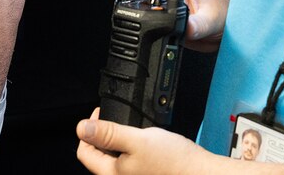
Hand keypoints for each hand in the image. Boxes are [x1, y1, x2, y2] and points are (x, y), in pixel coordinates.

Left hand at [77, 108, 210, 174]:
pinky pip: (130, 161)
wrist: (201, 174)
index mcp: (111, 174)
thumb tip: (82, 128)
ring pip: (116, 158)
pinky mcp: (146, 174)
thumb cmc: (174, 162)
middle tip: (118, 120)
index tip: (100, 114)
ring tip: (133, 130)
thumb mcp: (137, 140)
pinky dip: (133, 149)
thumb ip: (108, 134)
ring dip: (119, 141)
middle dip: (105, 135)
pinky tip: (146, 143)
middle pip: (99, 156)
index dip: (89, 129)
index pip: (84, 152)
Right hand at [120, 0, 228, 52]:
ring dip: (137, 16)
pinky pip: (149, 25)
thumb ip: (198, 24)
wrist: (229, 30)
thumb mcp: (212, 18)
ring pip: (141, 8)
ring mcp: (166, 11)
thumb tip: (187, 29)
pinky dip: (146, 31)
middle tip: (127, 9)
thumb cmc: (225, 12)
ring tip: (141, 26)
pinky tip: (150, 36)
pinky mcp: (166, 26)